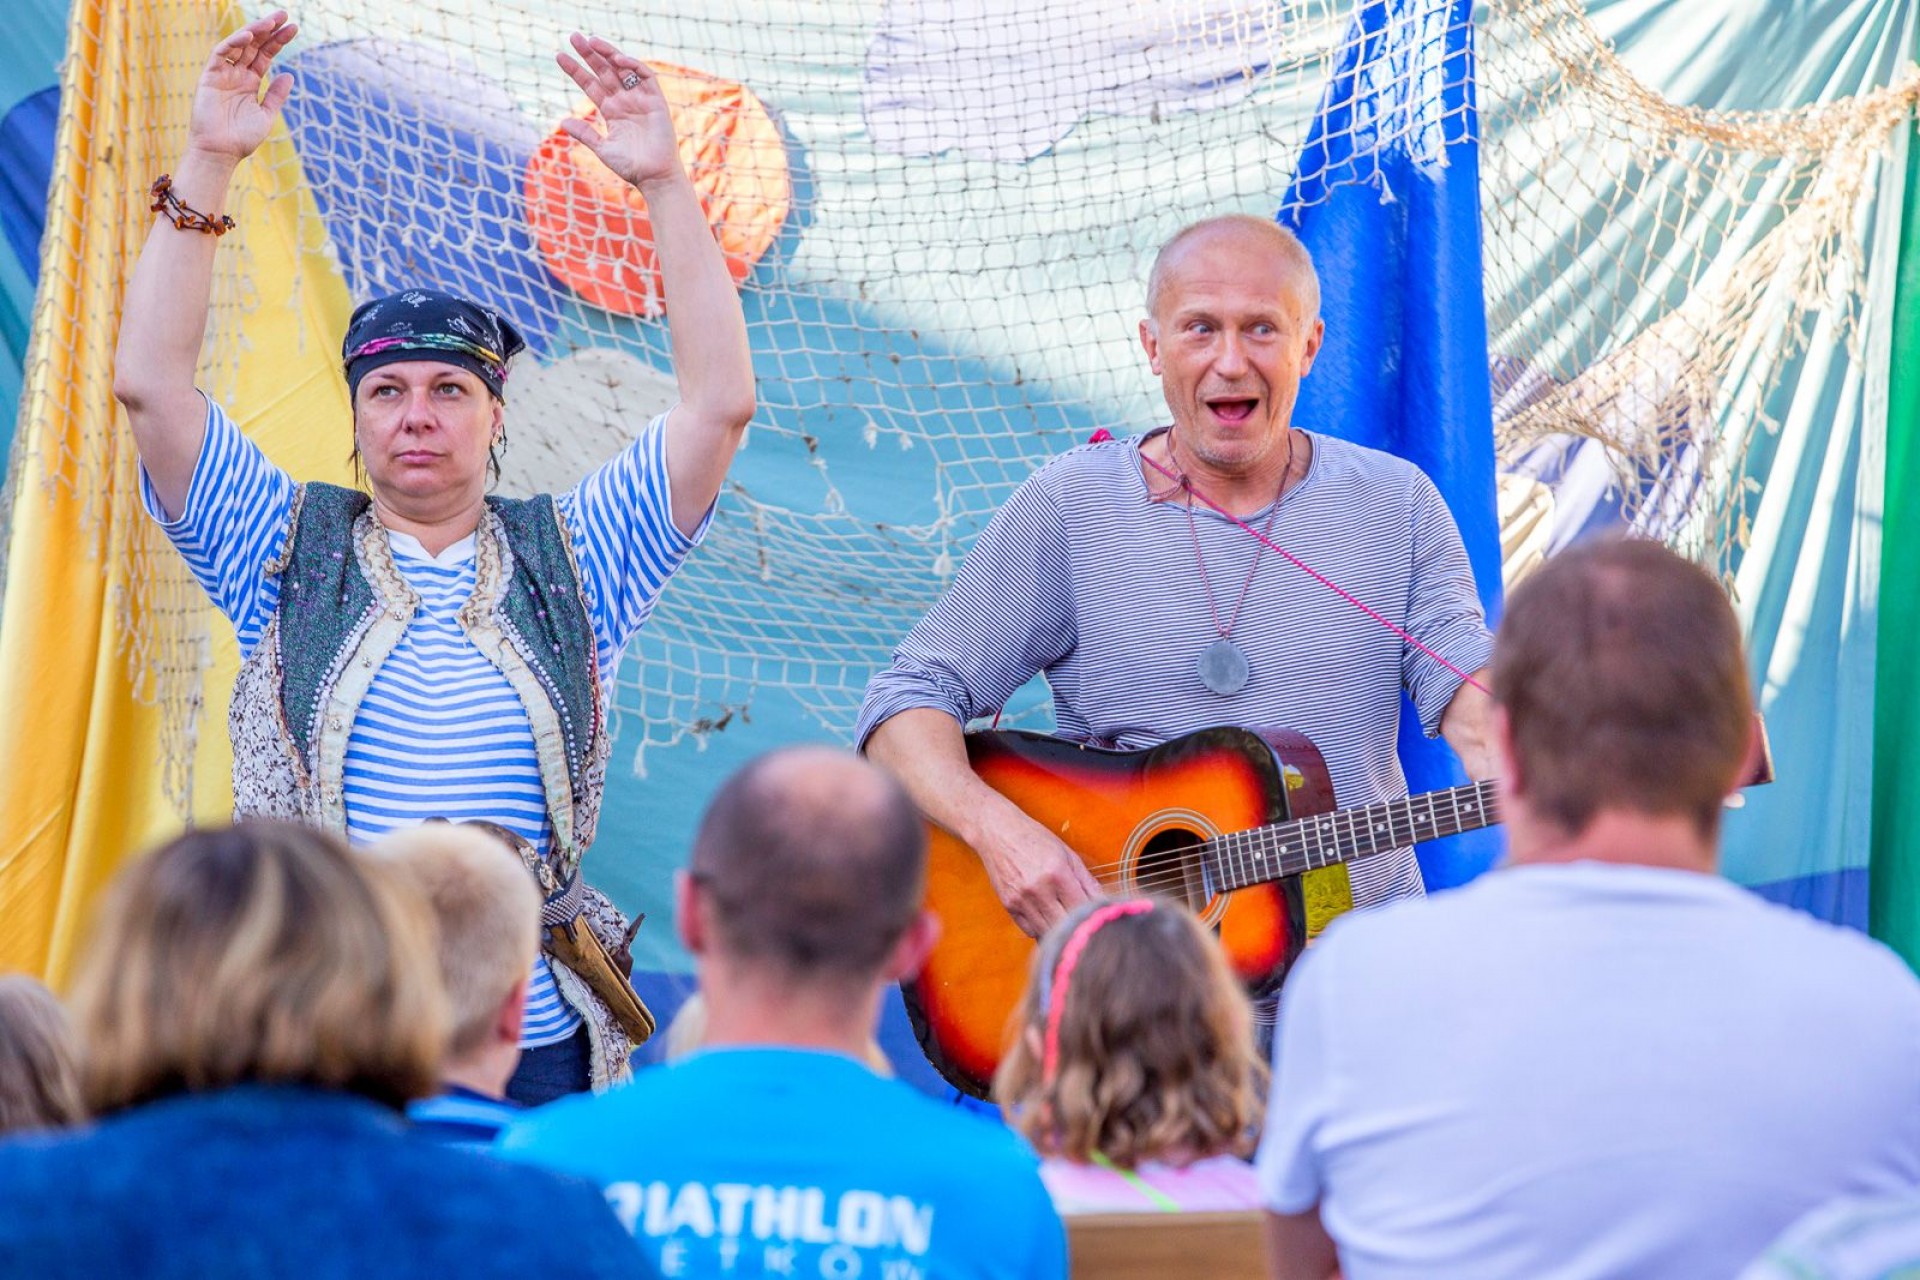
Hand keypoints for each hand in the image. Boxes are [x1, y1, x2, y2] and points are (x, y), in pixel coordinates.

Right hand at [188, 12, 297, 162]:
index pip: (265, 55)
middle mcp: (236, 74)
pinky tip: (249, 36)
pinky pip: (220, 53)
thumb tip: (290, 74)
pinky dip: (233, 42)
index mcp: (250, 82)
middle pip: (254, 45)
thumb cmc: (242, 138)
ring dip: (254, 31)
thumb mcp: (266, 115)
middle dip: (268, 29)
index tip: (294, 28)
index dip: (278, 41)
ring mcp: (222, 73)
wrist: (220, 153)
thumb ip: (277, 95)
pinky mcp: (209, 76)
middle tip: (285, 14)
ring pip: (238, 44)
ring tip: (271, 21)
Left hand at [555, 34, 683, 189]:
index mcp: (612, 111)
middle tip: (573, 36)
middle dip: (589, 54)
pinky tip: (617, 60)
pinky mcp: (656, 101)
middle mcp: (625, 101)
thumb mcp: (603, 148)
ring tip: (592, 41)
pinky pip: (646, 77)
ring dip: (608, 53)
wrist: (654, 177)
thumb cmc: (631, 167)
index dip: (576, 70)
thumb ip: (585, 134)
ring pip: (623, 69)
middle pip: (604, 71)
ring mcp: (640, 99)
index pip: (591, 84)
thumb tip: (562, 121)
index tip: (559, 56)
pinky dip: (633, 65)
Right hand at [974, 807, 1102, 938]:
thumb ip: (1086, 880)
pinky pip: (1029, 930)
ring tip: (1066, 923)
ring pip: (1046, 932)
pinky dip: (1041, 929)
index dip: (1092, 916)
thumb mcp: (1067, 854)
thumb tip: (1103, 902)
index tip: (1098, 919)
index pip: (1081, 908)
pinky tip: (1047, 918)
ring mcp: (1021, 899)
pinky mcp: (1008, 905)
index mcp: (1057, 873)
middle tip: (1084, 926)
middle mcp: (1038, 888)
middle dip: (1076, 928)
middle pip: (1064, 924)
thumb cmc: (1034, 839)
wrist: (997, 833)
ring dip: (1058, 931)